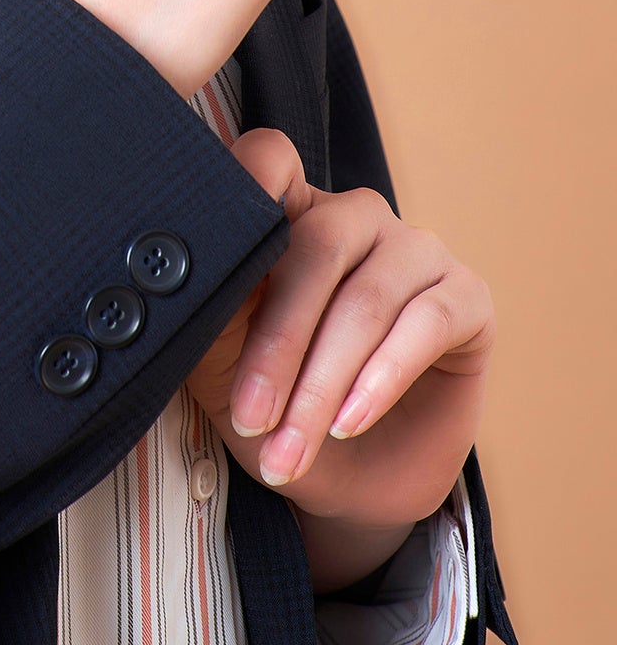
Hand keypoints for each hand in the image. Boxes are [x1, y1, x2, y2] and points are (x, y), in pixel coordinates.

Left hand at [186, 130, 493, 588]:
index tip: (213, 242)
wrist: (348, 483)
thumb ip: (208, 304)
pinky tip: (349, 421)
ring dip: (324, 381)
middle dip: (279, 341)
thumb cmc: (276, 406)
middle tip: (251, 416)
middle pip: (318, 245)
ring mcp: (416, 250)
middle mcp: (355, 216)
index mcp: (289, 210)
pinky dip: (383, 378)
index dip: (245, 186)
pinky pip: (427, 322)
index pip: (271, 160)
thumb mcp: (221, 360)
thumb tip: (177, 271)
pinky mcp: (467, 297)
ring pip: (367, 298)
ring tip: (293, 444)